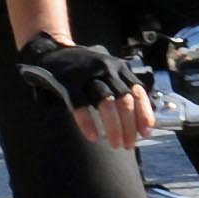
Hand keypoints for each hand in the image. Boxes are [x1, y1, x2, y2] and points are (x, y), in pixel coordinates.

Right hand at [15, 35, 151, 150]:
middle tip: (129, 145)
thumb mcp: (107, 71)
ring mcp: (86, 75)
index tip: (146, 132)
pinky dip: (88, 123)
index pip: (138, 92)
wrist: (52, 53)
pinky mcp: (68, 83)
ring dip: (114, 127)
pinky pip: (81, 106)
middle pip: (124, 100)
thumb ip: (122, 87)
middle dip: (130, 126)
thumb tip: (139, 118)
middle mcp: (106, 69)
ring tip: (115, 144)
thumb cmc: (84, 69)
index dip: (144, 113)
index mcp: (118, 68)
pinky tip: (93, 136)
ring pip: (106, 104)